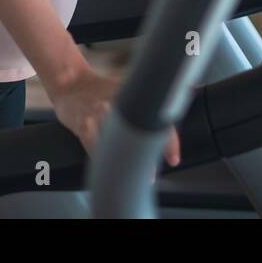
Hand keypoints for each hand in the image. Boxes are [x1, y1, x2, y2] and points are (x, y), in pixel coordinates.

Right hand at [47, 66, 180, 168]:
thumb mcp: (129, 87)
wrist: (71, 85)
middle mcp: (117, 104)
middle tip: (154, 172)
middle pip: (139, 132)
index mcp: (132, 94)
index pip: (156, 116)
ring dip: (128, 162)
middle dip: (149, 156)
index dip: (168, 140)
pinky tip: (113, 169)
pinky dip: (106, 160)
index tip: (173, 157)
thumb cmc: (101, 89)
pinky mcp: (83, 126)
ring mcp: (99, 115)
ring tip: (139, 177)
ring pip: (118, 144)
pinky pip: (96, 149)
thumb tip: (190, 89)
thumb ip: (154, 95)